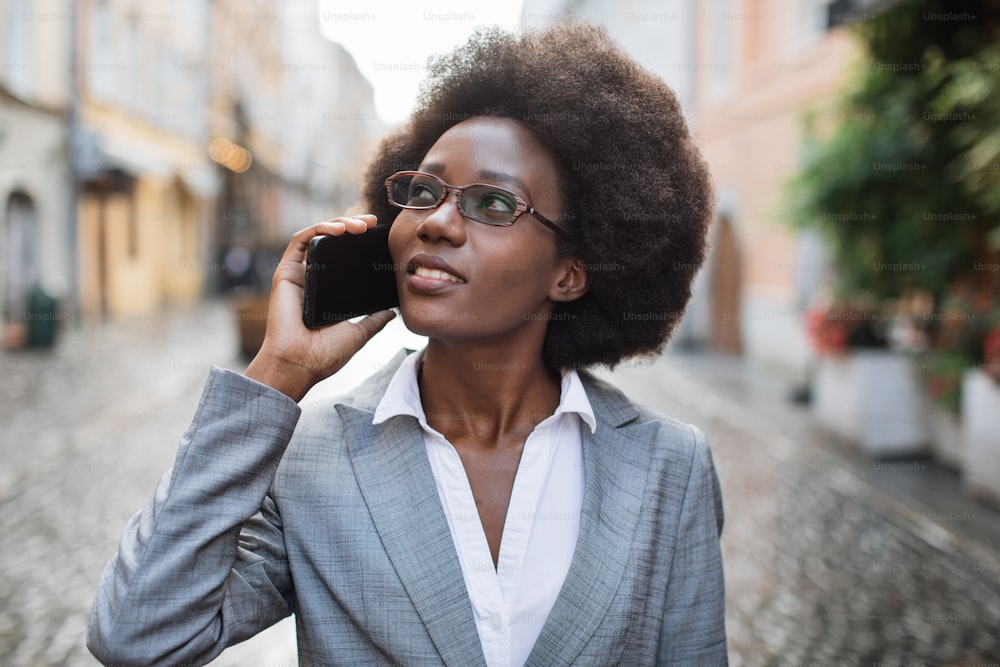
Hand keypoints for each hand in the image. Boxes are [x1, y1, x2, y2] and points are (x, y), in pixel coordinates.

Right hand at [245, 215, 395, 400]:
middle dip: (352, 225)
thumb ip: (373, 320)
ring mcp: (298, 274)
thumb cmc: (323, 355)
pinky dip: (319, 229)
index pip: (343, 256)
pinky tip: (339, 229)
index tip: (379, 235)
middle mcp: (311, 278)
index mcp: (327, 290)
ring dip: (338, 223)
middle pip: (331, 241)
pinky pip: (300, 240)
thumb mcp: (358, 333)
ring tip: (360, 225)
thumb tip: (392, 312)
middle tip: (371, 222)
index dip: (359, 242)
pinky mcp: (286, 272)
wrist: (299, 365)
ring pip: (317, 235)